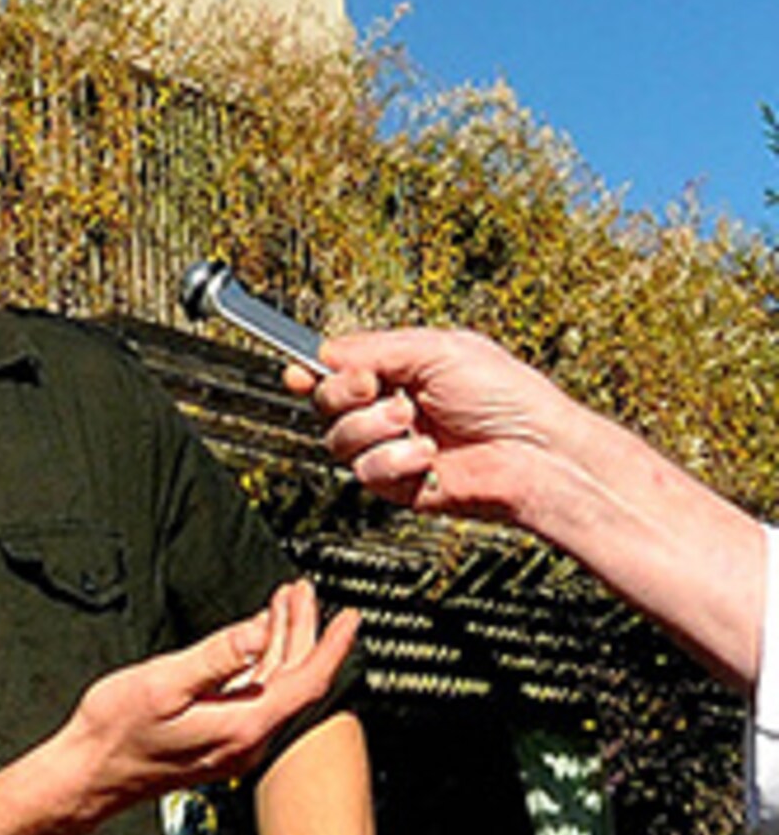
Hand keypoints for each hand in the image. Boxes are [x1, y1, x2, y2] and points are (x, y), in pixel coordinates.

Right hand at [55, 582, 357, 823]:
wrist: (86, 775)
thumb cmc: (117, 732)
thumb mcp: (165, 682)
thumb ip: (218, 655)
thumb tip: (262, 631)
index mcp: (244, 725)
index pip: (307, 680)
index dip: (332, 645)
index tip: (350, 617)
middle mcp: (247, 740)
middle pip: (294, 680)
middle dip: (303, 630)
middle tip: (302, 590)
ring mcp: (233, 743)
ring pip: (273, 686)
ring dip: (280, 642)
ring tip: (281, 604)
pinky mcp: (216, 741)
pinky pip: (254, 696)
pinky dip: (260, 662)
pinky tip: (254, 644)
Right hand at [285, 326, 569, 520]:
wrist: (538, 452)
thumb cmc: (506, 396)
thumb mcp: (437, 350)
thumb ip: (374, 349)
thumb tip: (323, 354)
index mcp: (399, 371)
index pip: (337, 370)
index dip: (311, 371)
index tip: (297, 372)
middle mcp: (390, 409)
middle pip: (325, 403)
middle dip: (342, 393)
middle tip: (374, 387)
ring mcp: (391, 448)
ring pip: (337, 439)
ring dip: (372, 426)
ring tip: (412, 421)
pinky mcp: (398, 485)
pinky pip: (366, 472)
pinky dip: (393, 460)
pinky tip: (427, 455)